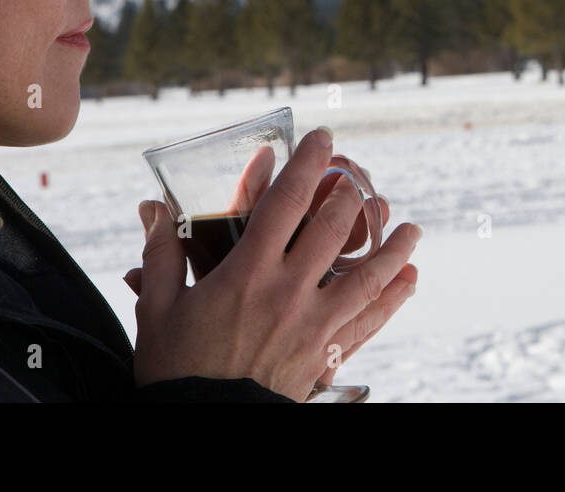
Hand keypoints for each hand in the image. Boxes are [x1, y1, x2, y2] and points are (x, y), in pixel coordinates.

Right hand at [128, 128, 420, 400]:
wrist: (200, 425)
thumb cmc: (177, 370)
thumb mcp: (159, 309)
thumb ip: (162, 254)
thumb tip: (154, 209)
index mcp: (247, 273)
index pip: (286, 202)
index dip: (308, 164)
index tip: (323, 139)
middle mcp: (287, 292)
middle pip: (332, 230)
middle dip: (350, 196)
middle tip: (358, 177)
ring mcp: (312, 325)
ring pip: (366, 276)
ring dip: (392, 249)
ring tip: (411, 229)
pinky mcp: (325, 356)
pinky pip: (368, 323)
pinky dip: (393, 301)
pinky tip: (408, 282)